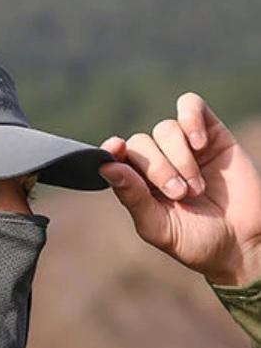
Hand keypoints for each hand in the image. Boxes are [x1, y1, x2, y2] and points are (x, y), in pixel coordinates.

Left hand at [99, 92, 260, 285]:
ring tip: (196, 187)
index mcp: (137, 184)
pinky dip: (191, 120)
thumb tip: (106, 167)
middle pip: (141, 144)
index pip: (116, 157)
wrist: (240, 242)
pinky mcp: (210, 133)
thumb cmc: (194, 240)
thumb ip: (132, 196)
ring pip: (165, 129)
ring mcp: (183, 146)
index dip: (112, 149)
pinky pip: (190, 106)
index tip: (115, 148)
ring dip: (180, 158)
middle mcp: (157, 162)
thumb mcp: (157, 226)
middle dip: (159, 169)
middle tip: (180, 195)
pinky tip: (200, 145)